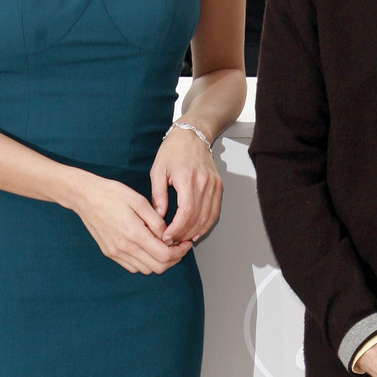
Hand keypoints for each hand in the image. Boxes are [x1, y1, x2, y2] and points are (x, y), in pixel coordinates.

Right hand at [70, 171, 192, 273]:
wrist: (85, 197)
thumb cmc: (112, 194)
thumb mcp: (139, 201)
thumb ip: (156, 221)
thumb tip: (168, 236)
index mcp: (134, 234)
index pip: (164, 255)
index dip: (180, 252)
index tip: (186, 243)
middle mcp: (124, 248)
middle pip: (158, 267)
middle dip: (173, 259)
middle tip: (179, 246)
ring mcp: (116, 253)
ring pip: (146, 269)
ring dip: (159, 262)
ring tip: (165, 246)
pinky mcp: (110, 253)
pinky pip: (133, 267)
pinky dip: (145, 262)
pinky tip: (148, 248)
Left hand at [150, 125, 222, 243]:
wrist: (192, 135)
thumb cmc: (173, 150)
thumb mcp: (158, 170)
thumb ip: (158, 195)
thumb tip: (159, 216)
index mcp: (187, 178)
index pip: (186, 211)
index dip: (177, 228)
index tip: (167, 236)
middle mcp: (204, 183)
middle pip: (197, 217)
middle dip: (184, 233)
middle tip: (172, 241)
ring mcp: (213, 185)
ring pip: (208, 217)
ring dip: (195, 232)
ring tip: (182, 239)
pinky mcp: (218, 187)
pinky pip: (214, 211)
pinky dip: (206, 225)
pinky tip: (196, 231)